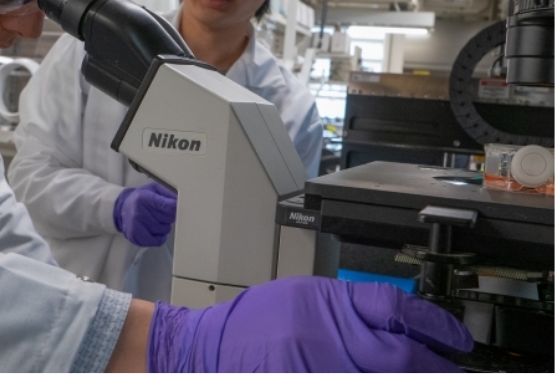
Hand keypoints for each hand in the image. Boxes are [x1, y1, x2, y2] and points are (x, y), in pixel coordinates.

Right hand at [113, 182, 176, 246]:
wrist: (123, 209)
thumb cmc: (142, 198)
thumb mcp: (154, 189)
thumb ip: (168, 192)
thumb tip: (182, 198)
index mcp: (144, 197)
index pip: (169, 206)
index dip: (177, 208)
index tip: (177, 207)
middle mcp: (139, 212)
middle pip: (169, 219)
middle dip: (170, 216)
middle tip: (163, 212)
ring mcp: (137, 226)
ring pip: (165, 230)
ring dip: (164, 226)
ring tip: (156, 220)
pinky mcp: (136, 237)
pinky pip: (157, 241)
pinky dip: (159, 237)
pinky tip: (155, 230)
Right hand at [147, 276, 472, 372]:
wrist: (208, 348)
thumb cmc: (255, 322)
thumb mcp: (305, 296)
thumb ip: (353, 307)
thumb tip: (406, 326)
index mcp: (323, 306)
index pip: (395, 310)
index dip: (435, 326)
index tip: (455, 339)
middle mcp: (321, 340)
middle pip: (399, 357)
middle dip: (433, 366)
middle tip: (449, 367)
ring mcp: (313, 369)